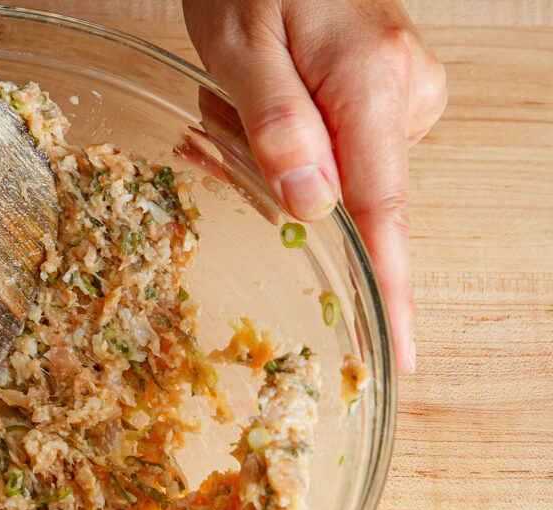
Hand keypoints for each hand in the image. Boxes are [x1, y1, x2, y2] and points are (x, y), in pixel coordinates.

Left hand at [182, 0, 446, 371]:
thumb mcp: (242, 42)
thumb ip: (277, 123)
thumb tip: (311, 206)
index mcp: (374, 87)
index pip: (385, 213)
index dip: (391, 290)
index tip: (398, 351)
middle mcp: (402, 97)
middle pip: (338, 197)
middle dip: (268, 178)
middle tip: (222, 115)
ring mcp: (396, 98)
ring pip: (323, 175)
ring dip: (264, 150)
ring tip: (237, 90)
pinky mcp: (380, 98)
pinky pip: (326, 149)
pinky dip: (279, 135)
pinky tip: (254, 96)